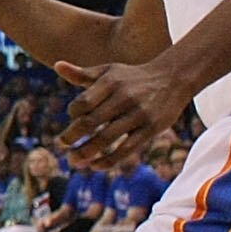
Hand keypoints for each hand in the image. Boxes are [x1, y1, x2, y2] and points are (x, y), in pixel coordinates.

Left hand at [54, 59, 190, 169]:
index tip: (73, 118)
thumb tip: (57, 65)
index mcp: (111, 83)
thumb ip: (82, 74)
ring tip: (73, 161)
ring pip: (107, 138)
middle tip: (61, 145)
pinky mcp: (151, 129)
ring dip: (87, 152)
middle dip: (72, 136)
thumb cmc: (132, 77)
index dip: (73, 113)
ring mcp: (139, 114)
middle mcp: (124, 98)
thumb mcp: (109, 71)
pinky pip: (127, 149)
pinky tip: (95, 166)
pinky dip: (109, 160)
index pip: (83, 102)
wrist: (173, 79)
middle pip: (92, 122)